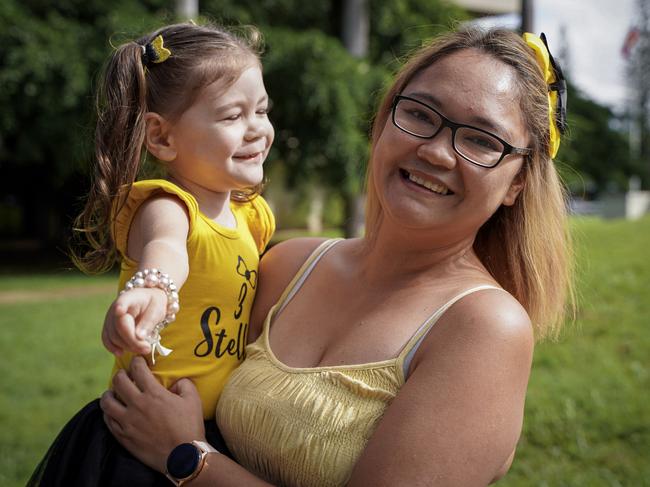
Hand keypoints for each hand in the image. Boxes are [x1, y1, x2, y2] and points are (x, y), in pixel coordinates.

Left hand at [100, 356, 205, 472]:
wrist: (183, 456)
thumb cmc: (189, 426)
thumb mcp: (193, 400)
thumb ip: (184, 384)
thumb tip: (175, 382)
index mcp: (154, 394)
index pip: (138, 370)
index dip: (136, 361)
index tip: (138, 361)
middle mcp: (137, 405)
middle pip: (119, 382)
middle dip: (121, 374)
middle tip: (125, 374)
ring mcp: (127, 422)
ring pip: (106, 401)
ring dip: (109, 393)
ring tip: (113, 392)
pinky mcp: (123, 436)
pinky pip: (107, 420)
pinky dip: (108, 412)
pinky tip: (113, 411)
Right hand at [102, 288, 167, 355]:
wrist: (148, 301)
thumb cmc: (154, 305)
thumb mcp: (157, 310)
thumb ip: (148, 322)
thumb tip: (139, 337)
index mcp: (129, 298)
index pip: (122, 304)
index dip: (119, 308)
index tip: (120, 310)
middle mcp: (115, 307)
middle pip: (118, 327)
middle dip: (132, 341)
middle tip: (147, 349)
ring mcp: (109, 317)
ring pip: (112, 336)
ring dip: (126, 346)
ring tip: (143, 349)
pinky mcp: (108, 327)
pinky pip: (106, 339)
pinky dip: (113, 347)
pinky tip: (121, 353)